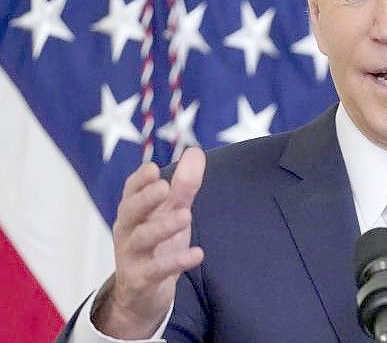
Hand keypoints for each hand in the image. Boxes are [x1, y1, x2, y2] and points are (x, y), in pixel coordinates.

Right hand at [92, 147, 205, 338]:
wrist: (141, 295)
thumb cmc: (157, 245)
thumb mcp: (171, 213)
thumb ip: (184, 185)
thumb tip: (195, 151)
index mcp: (134, 212)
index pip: (131, 191)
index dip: (139, 180)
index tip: (152, 168)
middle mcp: (129, 231)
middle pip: (130, 211)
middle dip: (145, 199)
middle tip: (164, 187)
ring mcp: (132, 256)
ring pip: (143, 238)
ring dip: (164, 226)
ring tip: (186, 216)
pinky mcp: (141, 279)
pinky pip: (157, 270)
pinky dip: (177, 261)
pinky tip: (197, 254)